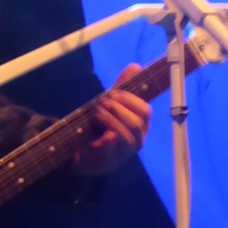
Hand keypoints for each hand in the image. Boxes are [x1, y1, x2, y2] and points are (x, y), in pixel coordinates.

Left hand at [74, 63, 151, 177]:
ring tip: (96, 112)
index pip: (145, 111)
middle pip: (138, 122)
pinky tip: (95, 131)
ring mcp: (125, 152)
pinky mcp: (110, 161)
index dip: (131, 100)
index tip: (114, 92)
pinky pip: (111, 149)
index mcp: (140, 124)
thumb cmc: (100, 127)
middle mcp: (137, 139)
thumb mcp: (111, 105)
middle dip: (119, 109)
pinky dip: (103, 138)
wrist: (81, 153)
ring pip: (126, 135)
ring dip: (110, 120)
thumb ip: (122, 88)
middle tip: (102, 102)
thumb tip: (135, 66)